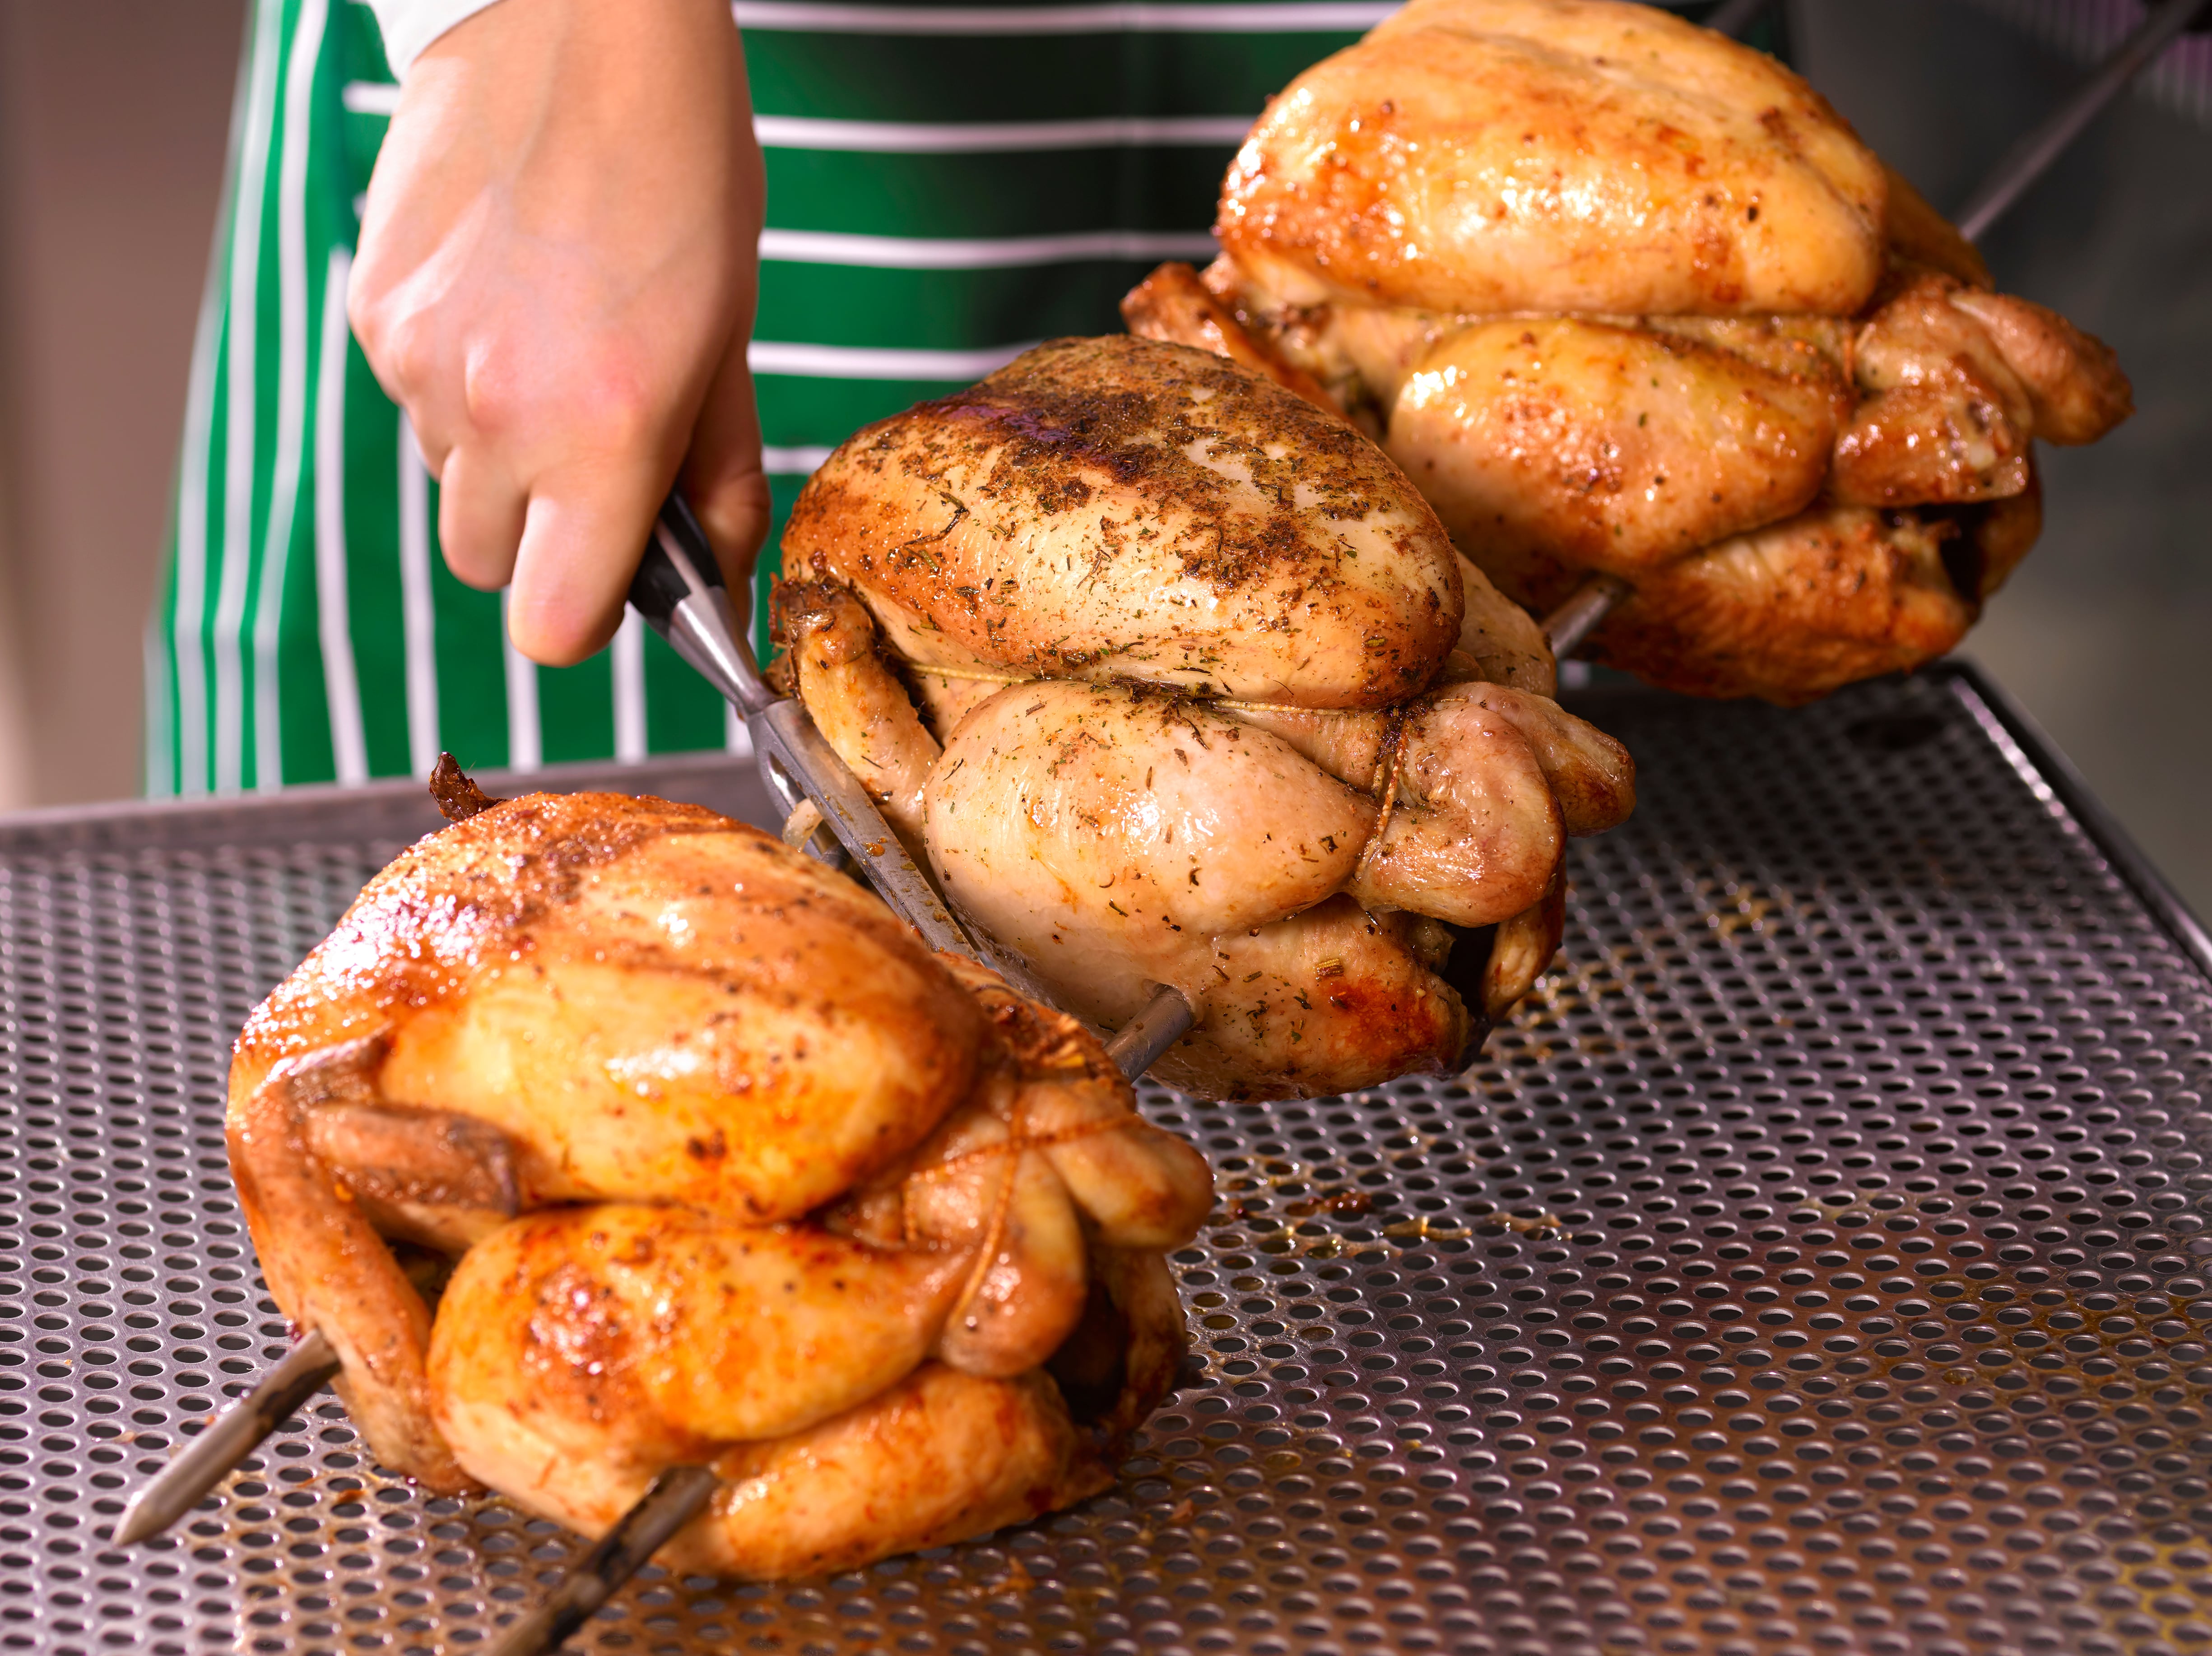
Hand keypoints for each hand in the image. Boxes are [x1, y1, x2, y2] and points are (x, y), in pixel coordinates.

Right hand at [350, 0, 769, 664]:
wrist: (578, 30)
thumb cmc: (680, 177)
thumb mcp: (731, 343)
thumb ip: (719, 481)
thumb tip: (721, 581)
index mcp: (601, 439)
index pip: (553, 628)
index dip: (584, 615)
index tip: (613, 580)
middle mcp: (495, 415)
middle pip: (488, 565)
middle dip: (540, 536)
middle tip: (597, 453)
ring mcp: (418, 365)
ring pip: (448, 480)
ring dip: (499, 452)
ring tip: (556, 348)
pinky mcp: (373, 313)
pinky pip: (412, 401)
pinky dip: (456, 381)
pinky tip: (507, 302)